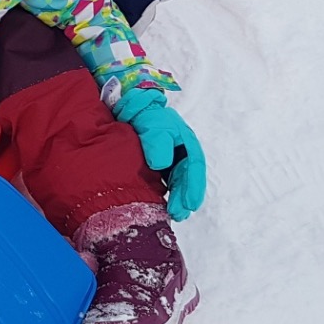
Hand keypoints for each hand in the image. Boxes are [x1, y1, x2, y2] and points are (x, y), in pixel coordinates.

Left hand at [115, 88, 205, 219]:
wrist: (130, 109)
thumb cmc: (145, 114)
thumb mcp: (154, 124)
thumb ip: (158, 141)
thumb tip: (161, 164)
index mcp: (186, 142)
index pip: (194, 166)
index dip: (193, 186)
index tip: (190, 204)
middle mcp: (181, 153)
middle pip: (187, 178)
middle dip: (185, 197)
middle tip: (180, 214)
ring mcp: (171, 160)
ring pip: (178, 182)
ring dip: (178, 199)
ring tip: (175, 215)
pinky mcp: (158, 166)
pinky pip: (166, 182)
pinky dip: (167, 194)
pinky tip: (164, 206)